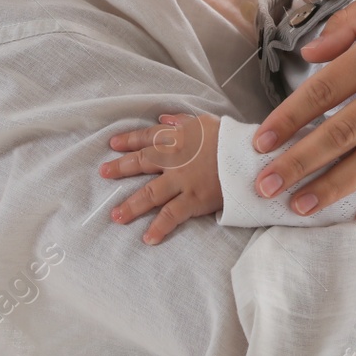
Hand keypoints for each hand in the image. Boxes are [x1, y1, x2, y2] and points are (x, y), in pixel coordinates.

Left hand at [99, 112, 222, 243]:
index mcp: (179, 137)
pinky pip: (171, 215)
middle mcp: (175, 158)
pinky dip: (159, 227)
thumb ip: (183, 121)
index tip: (113, 144)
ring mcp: (182, 180)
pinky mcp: (194, 199)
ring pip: (150, 193)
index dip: (129, 140)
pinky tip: (147, 238)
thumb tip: (164, 117)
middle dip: (120, 168)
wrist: (252, 155)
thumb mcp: (207, 123)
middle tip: (103, 173)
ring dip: (132, 205)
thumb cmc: (232, 138)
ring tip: (116, 216)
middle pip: (142, 162)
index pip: (148, 137)